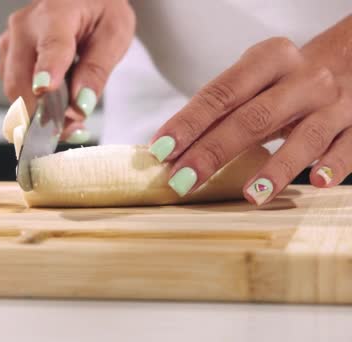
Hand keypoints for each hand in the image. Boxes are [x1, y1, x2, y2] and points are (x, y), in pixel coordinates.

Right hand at [0, 0, 134, 141]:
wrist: (83, 1)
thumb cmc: (99, 12)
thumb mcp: (115, 34)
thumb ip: (97, 70)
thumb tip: (80, 105)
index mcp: (56, 13)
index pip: (50, 45)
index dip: (47, 70)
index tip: (46, 90)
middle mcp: (23, 28)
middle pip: (21, 82)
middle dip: (45, 114)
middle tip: (74, 128)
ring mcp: (10, 44)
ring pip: (15, 93)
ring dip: (40, 114)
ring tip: (71, 117)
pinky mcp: (6, 60)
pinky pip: (15, 93)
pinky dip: (35, 108)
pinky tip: (58, 107)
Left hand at [148, 15, 351, 204]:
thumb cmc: (287, 81)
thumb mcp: (255, 82)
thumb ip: (221, 110)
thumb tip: (169, 149)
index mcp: (269, 60)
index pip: (221, 93)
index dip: (189, 122)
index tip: (161, 149)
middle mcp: (303, 79)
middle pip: (253, 118)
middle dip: (214, 151)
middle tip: (183, 180)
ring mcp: (335, 103)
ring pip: (306, 136)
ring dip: (276, 168)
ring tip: (249, 194)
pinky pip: (349, 146)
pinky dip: (333, 164)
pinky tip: (317, 182)